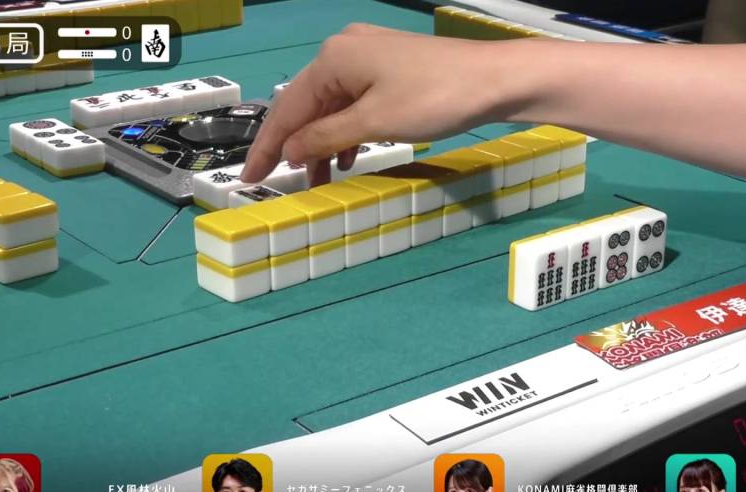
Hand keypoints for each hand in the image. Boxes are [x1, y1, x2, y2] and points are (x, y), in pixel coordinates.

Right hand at [241, 23, 513, 185]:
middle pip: (307, 106)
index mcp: (333, 59)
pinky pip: (355, 104)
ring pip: (332, 108)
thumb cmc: (433, 99)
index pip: (287, 109)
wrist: (496, 80)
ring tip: (319, 181)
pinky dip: (347, 133)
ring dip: (323, 144)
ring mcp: (369, 58)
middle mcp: (344, 51)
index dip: (268, 148)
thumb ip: (325, 137)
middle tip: (279, 185)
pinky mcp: (390, 70)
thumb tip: (290, 150)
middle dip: (295, 147)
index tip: (249, 179)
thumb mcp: (374, 123)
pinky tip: (346, 159)